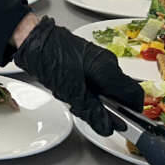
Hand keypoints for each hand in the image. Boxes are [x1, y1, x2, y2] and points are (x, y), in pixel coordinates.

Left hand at [13, 16, 143, 134]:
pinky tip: (67, 89)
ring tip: (72, 99)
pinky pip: (93, 78)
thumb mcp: (72, 93)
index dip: (131, 112)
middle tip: (87, 112)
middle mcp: (107, 62)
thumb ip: (93, 112)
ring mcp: (96, 58)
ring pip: (104, 86)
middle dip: (106, 106)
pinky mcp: (84, 58)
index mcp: (109, 69)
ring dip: (92, 98)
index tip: (121, 122)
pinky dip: (84, 89)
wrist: (29, 38)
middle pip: (118, 92)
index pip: (134, 95)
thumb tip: (108, 127)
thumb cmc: (48, 58)